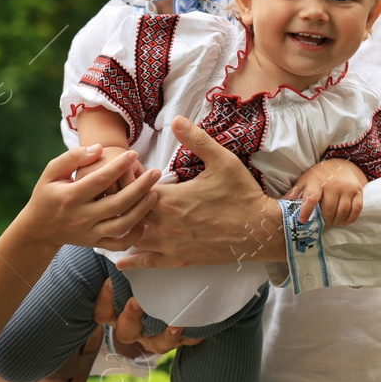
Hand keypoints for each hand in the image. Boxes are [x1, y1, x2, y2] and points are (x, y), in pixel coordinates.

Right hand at [28, 144, 160, 252]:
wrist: (38, 230)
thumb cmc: (47, 195)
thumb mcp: (51, 172)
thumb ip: (72, 158)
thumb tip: (98, 149)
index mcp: (70, 197)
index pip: (100, 180)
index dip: (119, 166)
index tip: (134, 154)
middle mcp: (81, 217)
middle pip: (117, 203)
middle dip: (140, 187)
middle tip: (155, 172)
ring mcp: (90, 233)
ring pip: (122, 224)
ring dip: (142, 210)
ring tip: (154, 193)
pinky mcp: (95, 243)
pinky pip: (120, 243)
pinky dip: (135, 234)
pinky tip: (144, 218)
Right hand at [91, 279, 202, 356]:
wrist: (171, 293)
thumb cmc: (140, 279)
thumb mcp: (127, 275)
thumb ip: (121, 268)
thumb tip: (116, 251)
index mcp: (117, 315)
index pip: (102, 314)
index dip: (104, 301)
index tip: (109, 281)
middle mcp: (136, 329)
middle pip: (126, 333)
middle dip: (130, 318)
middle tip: (136, 302)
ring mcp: (157, 337)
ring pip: (157, 345)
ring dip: (165, 336)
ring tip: (174, 324)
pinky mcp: (180, 337)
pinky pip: (186, 341)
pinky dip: (192, 335)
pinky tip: (198, 327)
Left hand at [117, 117, 283, 270]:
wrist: (261, 230)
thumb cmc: (242, 194)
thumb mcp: (222, 160)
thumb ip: (197, 139)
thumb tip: (176, 119)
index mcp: (170, 199)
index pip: (134, 187)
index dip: (129, 178)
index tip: (131, 171)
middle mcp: (164, 224)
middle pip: (130, 211)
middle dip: (123, 201)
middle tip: (122, 192)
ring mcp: (170, 244)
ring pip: (134, 237)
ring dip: (126, 227)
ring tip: (120, 218)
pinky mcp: (179, 260)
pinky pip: (149, 262)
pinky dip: (133, 261)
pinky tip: (121, 261)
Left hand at [285, 158, 365, 224]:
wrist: (340, 165)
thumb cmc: (319, 176)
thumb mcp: (305, 181)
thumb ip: (294, 193)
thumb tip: (279, 204)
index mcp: (317, 182)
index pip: (311, 198)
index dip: (306, 211)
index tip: (302, 221)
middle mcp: (333, 184)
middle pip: (329, 209)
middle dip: (325, 221)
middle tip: (322, 225)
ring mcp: (347, 188)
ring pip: (343, 211)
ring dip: (336, 221)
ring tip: (331, 223)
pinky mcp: (358, 191)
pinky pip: (356, 209)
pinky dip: (350, 219)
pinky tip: (343, 222)